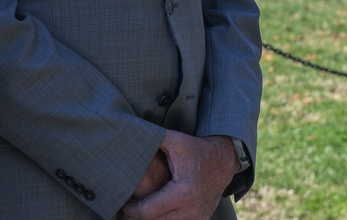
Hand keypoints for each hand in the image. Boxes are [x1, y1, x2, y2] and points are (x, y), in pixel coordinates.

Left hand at [121, 132, 237, 219]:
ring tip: (138, 213)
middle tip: (126, 210)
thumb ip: (153, 138)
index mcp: (182, 192)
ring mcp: (197, 218)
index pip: (148, 212)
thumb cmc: (195, 149)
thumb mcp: (174, 140)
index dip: (131, 210)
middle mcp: (191, 210)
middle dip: (138, 219)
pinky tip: (154, 214)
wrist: (223, 160)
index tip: (123, 204)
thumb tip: (129, 134)